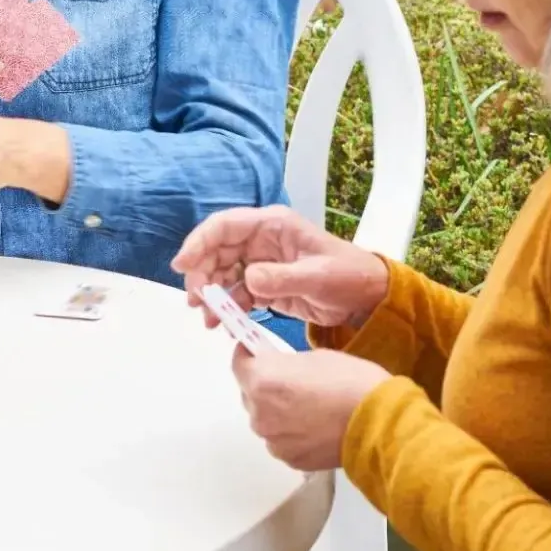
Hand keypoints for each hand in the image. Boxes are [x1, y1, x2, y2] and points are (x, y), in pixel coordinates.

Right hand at [172, 205, 388, 328]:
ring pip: (223, 273)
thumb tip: (247, 279)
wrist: (368, 297)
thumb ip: (281, 278)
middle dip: (201, 274)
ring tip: (209, 320)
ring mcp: (262, 263)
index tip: (182, 266)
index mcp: (272, 226)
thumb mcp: (317, 276)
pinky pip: (237, 293)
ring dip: (212, 294)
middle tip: (196, 301)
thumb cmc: (348, 276)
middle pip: (217, 250)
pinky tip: (224, 324)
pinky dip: (228, 307)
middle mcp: (262, 241)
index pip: (224, 226)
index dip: (199, 242)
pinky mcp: (265, 285)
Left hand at [234, 345, 393, 471]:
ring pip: (266, 420)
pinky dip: (291, 433)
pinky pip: (282, 440)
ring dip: (277, 412)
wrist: (378, 423)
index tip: (258, 353)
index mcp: (262, 381)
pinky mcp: (290, 459)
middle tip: (291, 381)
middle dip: (264, 386)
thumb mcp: (313, 357)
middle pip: (250, 394)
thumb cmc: (350, 381)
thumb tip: (274, 369)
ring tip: (307, 408)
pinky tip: (315, 427)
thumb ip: (283, 365)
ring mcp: (273, 440)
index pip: (238, 363)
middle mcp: (259, 413)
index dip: (248, 355)